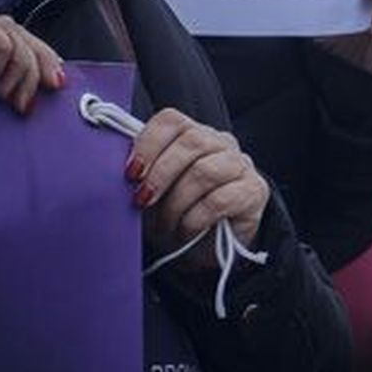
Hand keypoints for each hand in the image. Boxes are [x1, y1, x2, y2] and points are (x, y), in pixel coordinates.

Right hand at [0, 14, 63, 113]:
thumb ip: (21, 87)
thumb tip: (58, 79)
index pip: (29, 44)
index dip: (47, 60)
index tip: (57, 84)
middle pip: (26, 37)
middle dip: (38, 68)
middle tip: (28, 99)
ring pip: (15, 35)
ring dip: (21, 69)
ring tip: (4, 95)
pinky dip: (3, 54)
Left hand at [129, 108, 269, 266]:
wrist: (204, 250)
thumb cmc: (174, 216)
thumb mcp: (150, 193)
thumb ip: (139, 176)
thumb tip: (116, 173)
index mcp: (193, 135)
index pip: (172, 120)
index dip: (148, 143)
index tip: (130, 173)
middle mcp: (221, 143)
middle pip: (192, 141)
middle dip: (160, 174)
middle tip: (142, 201)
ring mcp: (241, 165)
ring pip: (205, 171)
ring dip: (177, 202)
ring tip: (166, 224)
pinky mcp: (254, 191)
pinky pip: (220, 199)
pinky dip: (194, 219)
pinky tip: (186, 230)